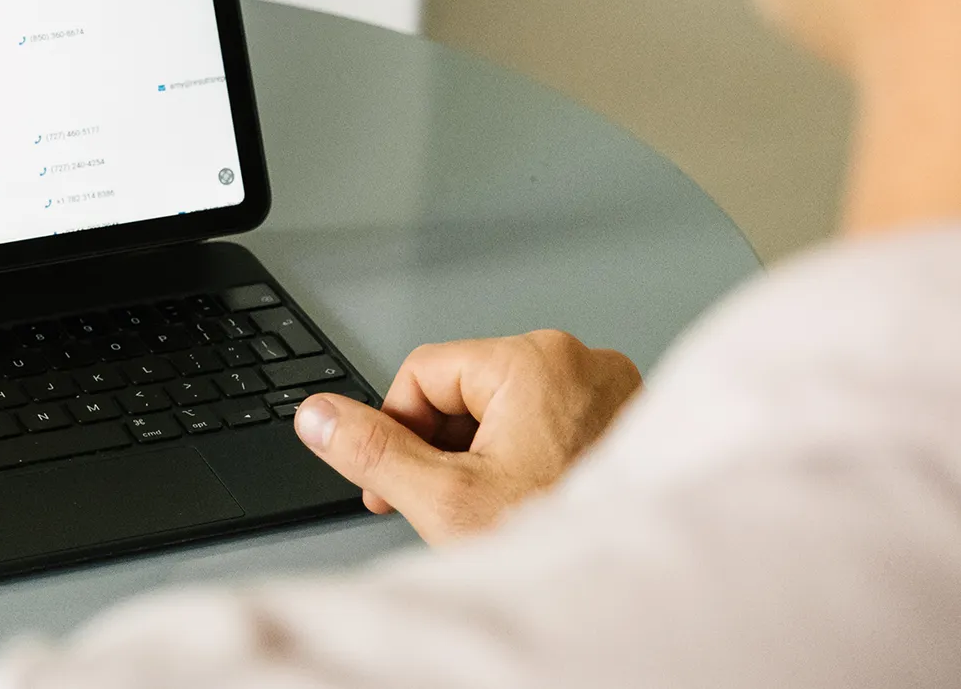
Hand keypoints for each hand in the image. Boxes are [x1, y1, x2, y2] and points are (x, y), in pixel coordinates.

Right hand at [293, 330, 641, 542]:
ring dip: (481, 458)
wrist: (641, 598)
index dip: (395, 431)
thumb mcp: (445, 500)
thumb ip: (373, 451)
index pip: (422, 373)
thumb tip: (319, 416)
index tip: (394, 483)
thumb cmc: (563, 541)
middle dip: (440, 450)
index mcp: (533, 360)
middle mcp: (577, 361)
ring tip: (496, 513)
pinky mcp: (622, 419)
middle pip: (464, 390)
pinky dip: (525, 461)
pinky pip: (547, 424)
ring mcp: (606, 389)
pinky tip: (528, 504)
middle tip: (446, 507)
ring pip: (504, 410)